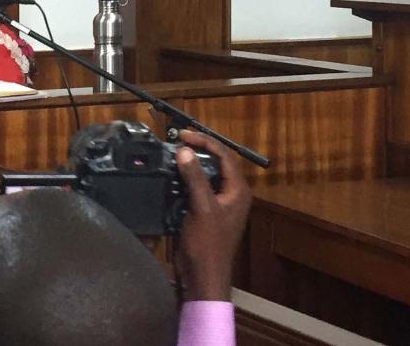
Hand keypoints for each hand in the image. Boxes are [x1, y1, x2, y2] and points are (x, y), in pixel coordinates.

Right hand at [175, 129, 251, 300]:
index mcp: (238, 191)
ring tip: (172, 155)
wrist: (203, 274)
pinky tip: (171, 176)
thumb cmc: (208, 243)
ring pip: (205, 175)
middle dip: (198, 151)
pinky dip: (185, 179)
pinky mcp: (205, 211)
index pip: (225, 156)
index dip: (205, 142)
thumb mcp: (202, 207)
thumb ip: (195, 178)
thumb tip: (185, 152)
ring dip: (190, 164)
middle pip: (217, 163)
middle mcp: (231, 194)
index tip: (184, 136)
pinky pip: (197, 188)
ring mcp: (218, 203)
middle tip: (177, 142)